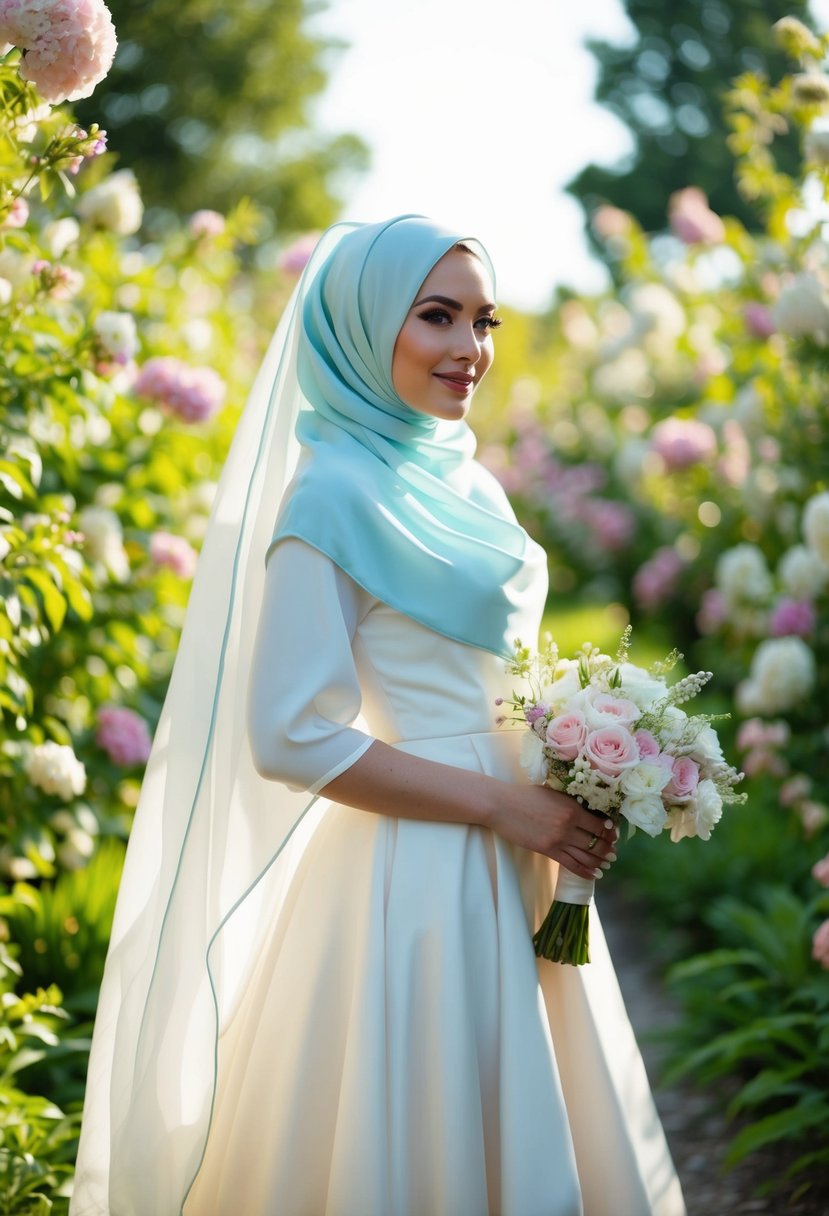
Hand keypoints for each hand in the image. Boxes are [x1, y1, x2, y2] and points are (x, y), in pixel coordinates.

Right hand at [490, 783, 617, 879]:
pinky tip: (593, 874)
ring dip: (599, 861)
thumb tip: (587, 809)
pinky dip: (585, 871)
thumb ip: (571, 802)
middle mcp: (569, 826)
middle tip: (614, 853)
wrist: (502, 806)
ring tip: (606, 864)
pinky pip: (571, 865)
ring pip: (586, 856)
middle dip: (608, 849)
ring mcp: (558, 840)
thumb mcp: (554, 793)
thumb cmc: (526, 796)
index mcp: (572, 809)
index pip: (600, 824)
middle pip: (596, 842)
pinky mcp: (548, 851)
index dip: (610, 832)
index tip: (614, 835)